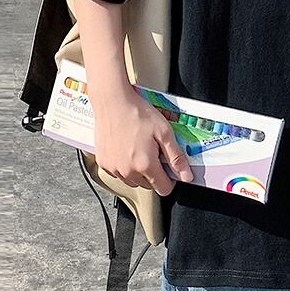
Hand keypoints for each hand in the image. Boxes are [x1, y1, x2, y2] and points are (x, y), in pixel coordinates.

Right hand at [91, 79, 193, 195]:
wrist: (113, 102)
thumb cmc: (138, 113)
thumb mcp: (165, 132)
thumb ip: (176, 157)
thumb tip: (186, 175)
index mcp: (145, 165)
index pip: (163, 189)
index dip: (170, 180)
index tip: (170, 167)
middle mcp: (127, 171)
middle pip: (148, 185)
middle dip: (154, 173)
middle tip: (154, 150)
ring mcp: (113, 169)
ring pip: (132, 180)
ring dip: (138, 170)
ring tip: (139, 148)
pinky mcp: (103, 163)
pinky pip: (118, 173)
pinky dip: (124, 165)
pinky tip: (126, 148)